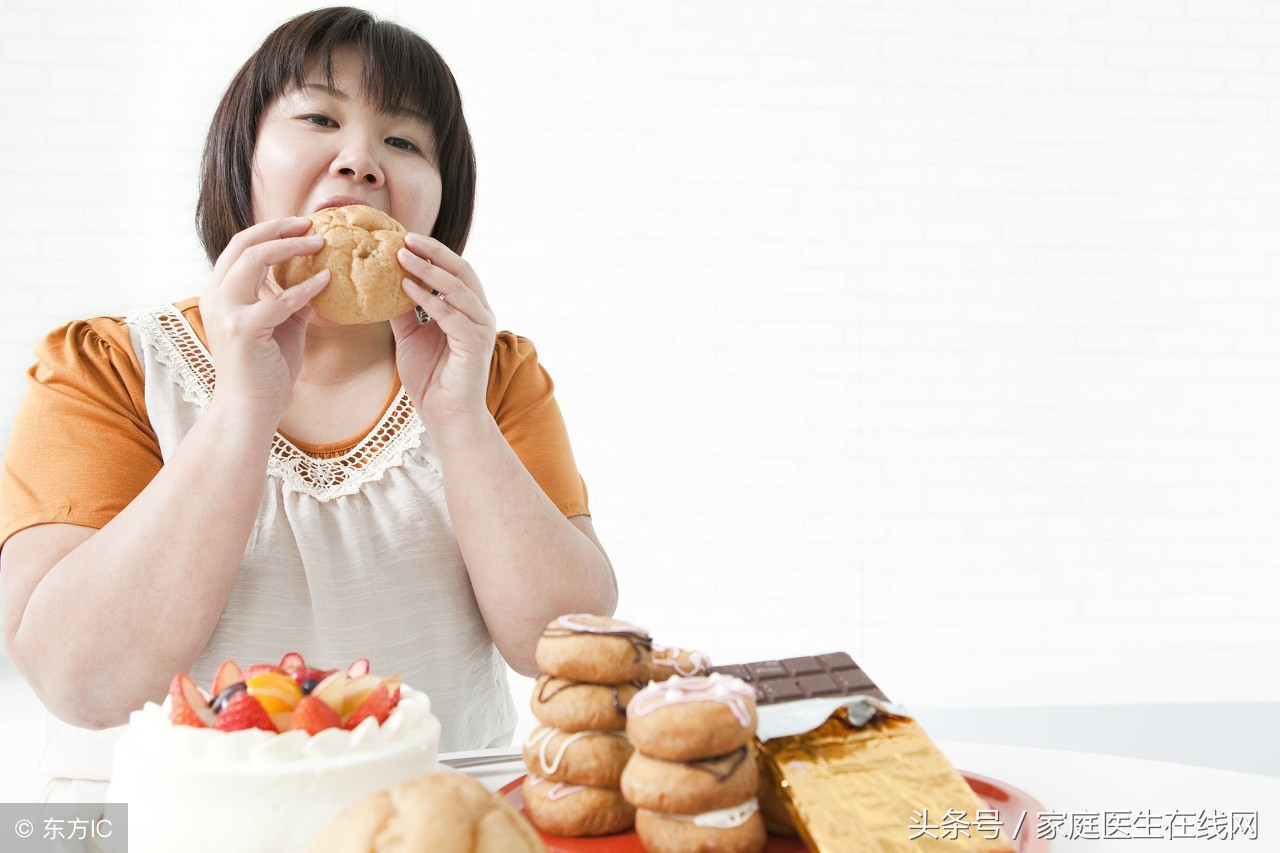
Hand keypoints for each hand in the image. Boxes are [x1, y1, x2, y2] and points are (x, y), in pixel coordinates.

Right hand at [199, 217, 328, 421]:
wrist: (250, 408)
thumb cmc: (266, 369)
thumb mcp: (279, 325)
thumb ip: (289, 299)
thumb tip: (317, 276)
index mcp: (220, 294)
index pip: (239, 247)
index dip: (268, 230)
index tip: (299, 224)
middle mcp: (216, 297)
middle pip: (243, 244)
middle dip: (278, 228)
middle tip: (310, 223)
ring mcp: (227, 312)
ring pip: (255, 260)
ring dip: (291, 247)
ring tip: (319, 242)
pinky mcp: (244, 330)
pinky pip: (280, 299)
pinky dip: (306, 287)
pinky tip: (326, 281)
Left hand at [390, 234, 496, 430]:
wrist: (446, 417)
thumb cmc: (431, 379)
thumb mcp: (409, 337)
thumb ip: (403, 311)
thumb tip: (383, 284)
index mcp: (468, 310)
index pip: (454, 271)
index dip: (432, 253)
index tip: (403, 238)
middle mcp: (480, 314)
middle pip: (461, 271)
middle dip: (434, 252)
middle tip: (405, 237)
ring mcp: (480, 328)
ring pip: (458, 288)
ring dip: (428, 270)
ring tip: (402, 256)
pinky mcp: (475, 344)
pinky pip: (451, 315)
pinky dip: (429, 299)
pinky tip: (406, 287)